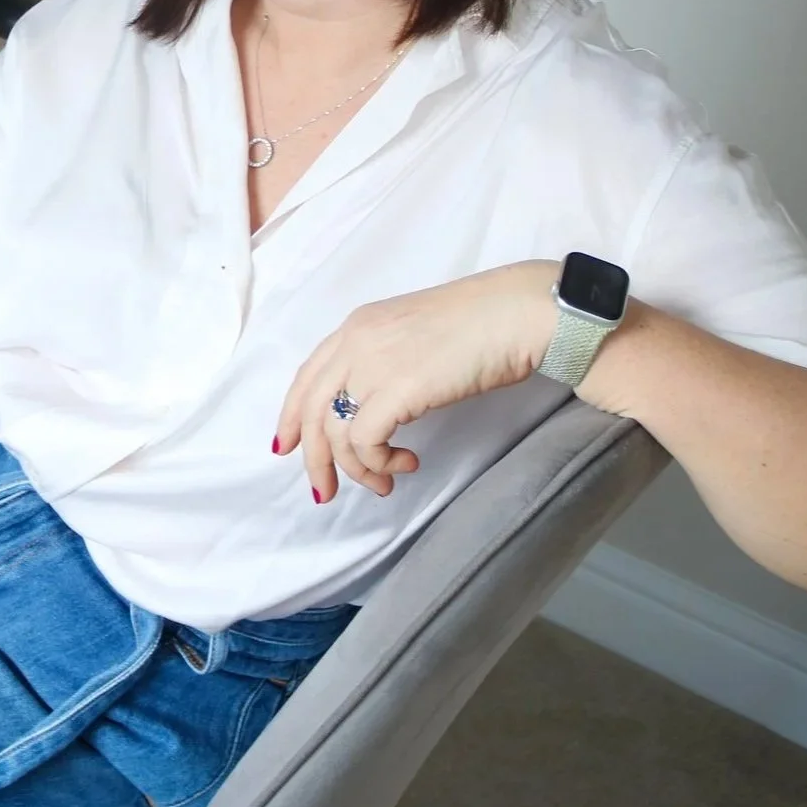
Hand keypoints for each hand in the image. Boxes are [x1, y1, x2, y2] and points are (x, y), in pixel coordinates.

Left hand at [274, 261, 558, 502]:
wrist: (517, 313)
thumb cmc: (483, 323)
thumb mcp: (415, 334)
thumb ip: (386, 360)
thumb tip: (378, 403)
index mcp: (357, 326)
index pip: (307, 376)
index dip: (292, 416)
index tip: (289, 448)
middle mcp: (355, 342)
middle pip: (310, 410)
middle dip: (314, 459)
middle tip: (325, 493)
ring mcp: (373, 364)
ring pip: (335, 431)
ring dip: (357, 469)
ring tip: (385, 483)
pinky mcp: (397, 389)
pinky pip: (364, 440)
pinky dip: (378, 462)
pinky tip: (406, 463)